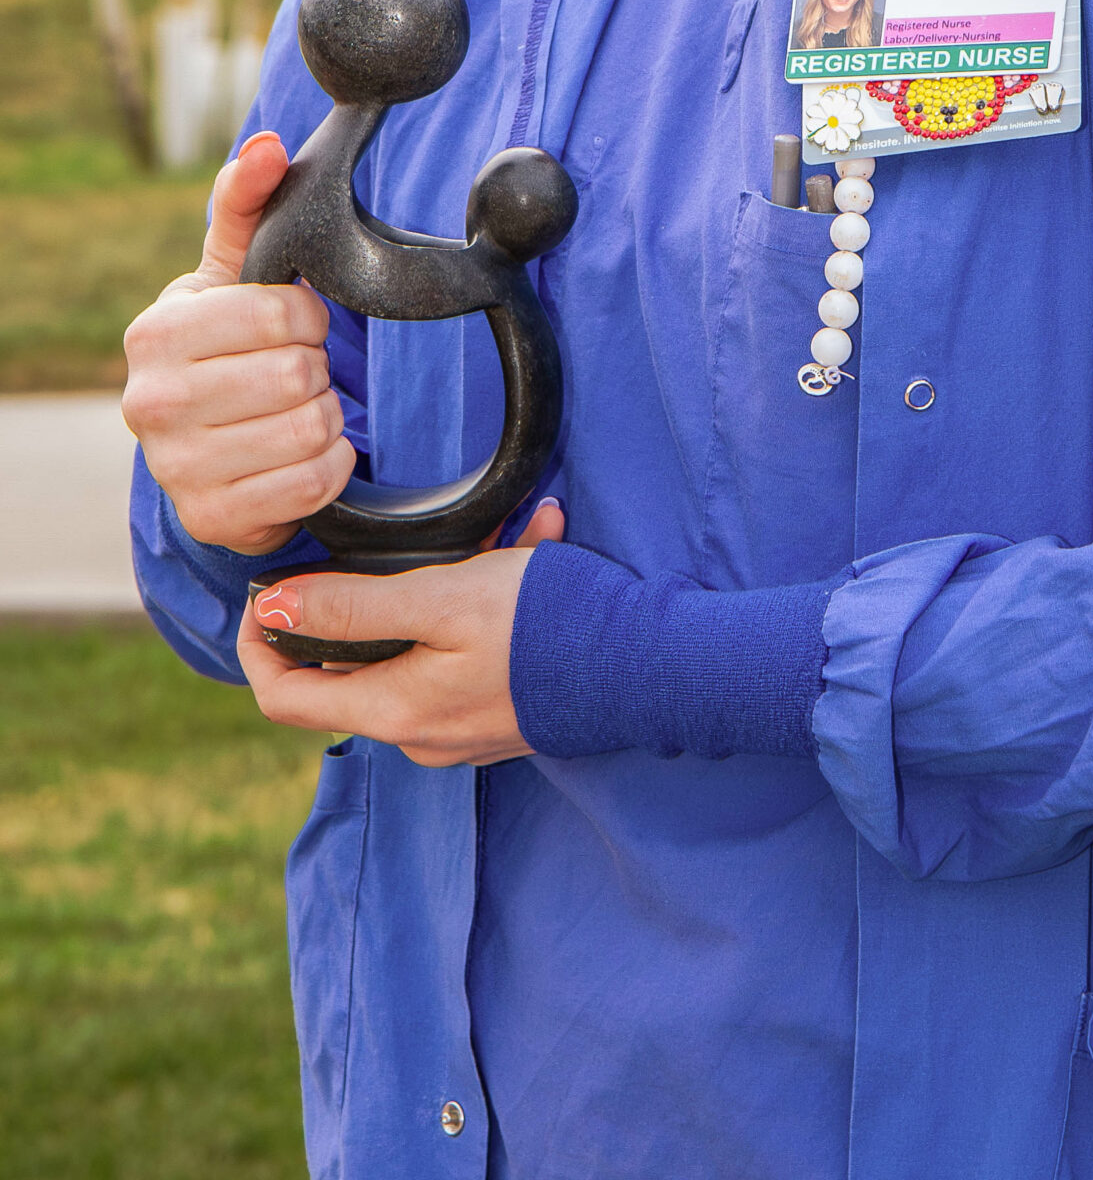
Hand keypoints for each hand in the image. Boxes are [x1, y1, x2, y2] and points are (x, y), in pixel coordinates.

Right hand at [122, 134, 353, 555]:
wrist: (209, 443)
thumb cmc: (227, 344)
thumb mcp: (233, 273)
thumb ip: (246, 202)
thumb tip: (267, 147)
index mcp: (156, 333)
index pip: (278, 313)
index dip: (308, 317)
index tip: (297, 326)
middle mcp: (150, 403)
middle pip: (296, 375)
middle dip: (317, 370)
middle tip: (301, 372)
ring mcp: (175, 467)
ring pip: (307, 430)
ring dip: (327, 417)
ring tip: (302, 409)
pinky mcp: (211, 517)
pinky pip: (311, 483)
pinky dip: (331, 465)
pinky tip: (311, 451)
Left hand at [236, 500, 565, 764]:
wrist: (651, 667)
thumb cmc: (547, 626)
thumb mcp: (442, 598)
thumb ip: (353, 607)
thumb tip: (271, 612)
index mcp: (394, 712)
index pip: (280, 696)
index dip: (257, 642)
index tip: (267, 589)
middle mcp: (419, 736)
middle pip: (345, 672)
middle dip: (360, 602)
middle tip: (390, 547)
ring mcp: (459, 730)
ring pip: (411, 655)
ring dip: (432, 595)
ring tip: (490, 538)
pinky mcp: (497, 714)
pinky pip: (461, 657)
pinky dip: (478, 608)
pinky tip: (528, 550)